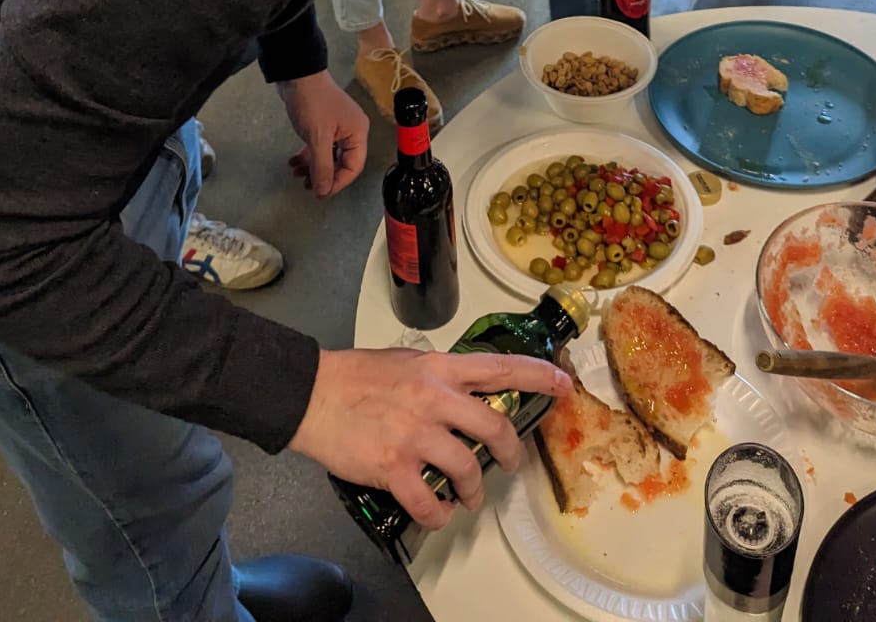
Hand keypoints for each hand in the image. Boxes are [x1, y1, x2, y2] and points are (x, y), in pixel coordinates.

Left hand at [279, 72, 368, 197]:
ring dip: (313, 166)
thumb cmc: (312, 104)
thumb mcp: (317, 139)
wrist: (297, 75)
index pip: (353, 166)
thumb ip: (322, 167)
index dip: (337, 183)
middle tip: (306, 186)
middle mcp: (351, 131)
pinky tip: (294, 161)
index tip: (320, 193)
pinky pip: (319, 146)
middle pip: (341, 162)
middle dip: (323, 175)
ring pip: (328, 155)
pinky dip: (308, 155)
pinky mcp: (323, 123)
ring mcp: (337, 127)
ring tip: (297, 174)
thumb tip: (323, 191)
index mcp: (357, 133)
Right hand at [290, 346, 572, 527]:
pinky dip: (440, 514)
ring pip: (467, 469)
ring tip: (467, 499)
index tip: (563, 384)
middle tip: (510, 464)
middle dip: (510, 452)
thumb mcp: (406, 361)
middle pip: (494, 426)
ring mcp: (415, 434)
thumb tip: (463, 394)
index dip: (537, 376)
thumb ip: (439, 376)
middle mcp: (434, 398)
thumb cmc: (355, 374)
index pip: (500, 368)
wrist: (312, 393)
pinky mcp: (393, 467)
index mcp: (439, 368)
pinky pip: (430, 502)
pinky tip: (439, 512)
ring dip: (473, 491)